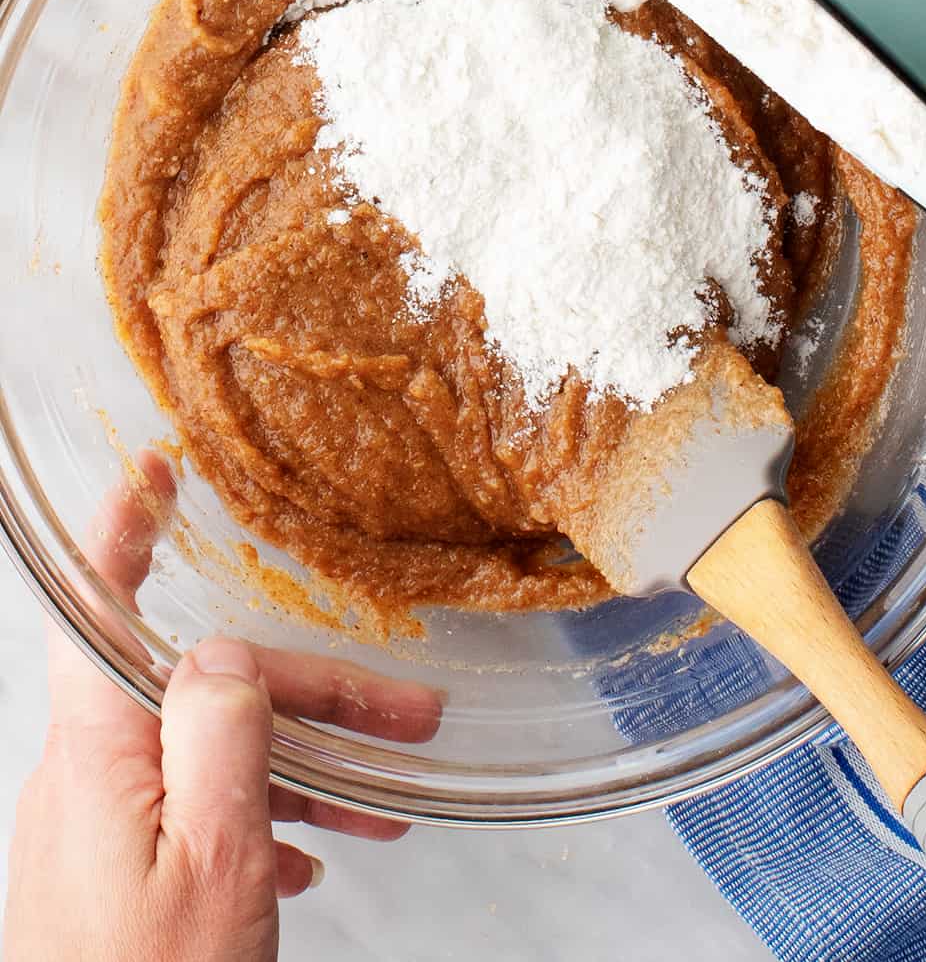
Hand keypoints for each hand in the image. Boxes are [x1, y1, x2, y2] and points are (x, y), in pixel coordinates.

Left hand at [3, 454, 441, 961]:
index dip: (125, 529)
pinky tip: (318, 847)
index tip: (158, 473)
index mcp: (103, 753)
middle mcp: (93, 776)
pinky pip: (200, 809)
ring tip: (393, 791)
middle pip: (207, 688)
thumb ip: (218, 738)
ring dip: (308, 761)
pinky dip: (267, 812)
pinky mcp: (116, 873)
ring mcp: (103, 826)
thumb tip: (221, 650)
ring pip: (216, 752)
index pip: (101, 607)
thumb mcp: (211, 863)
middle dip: (316, 690)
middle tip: (410, 713)